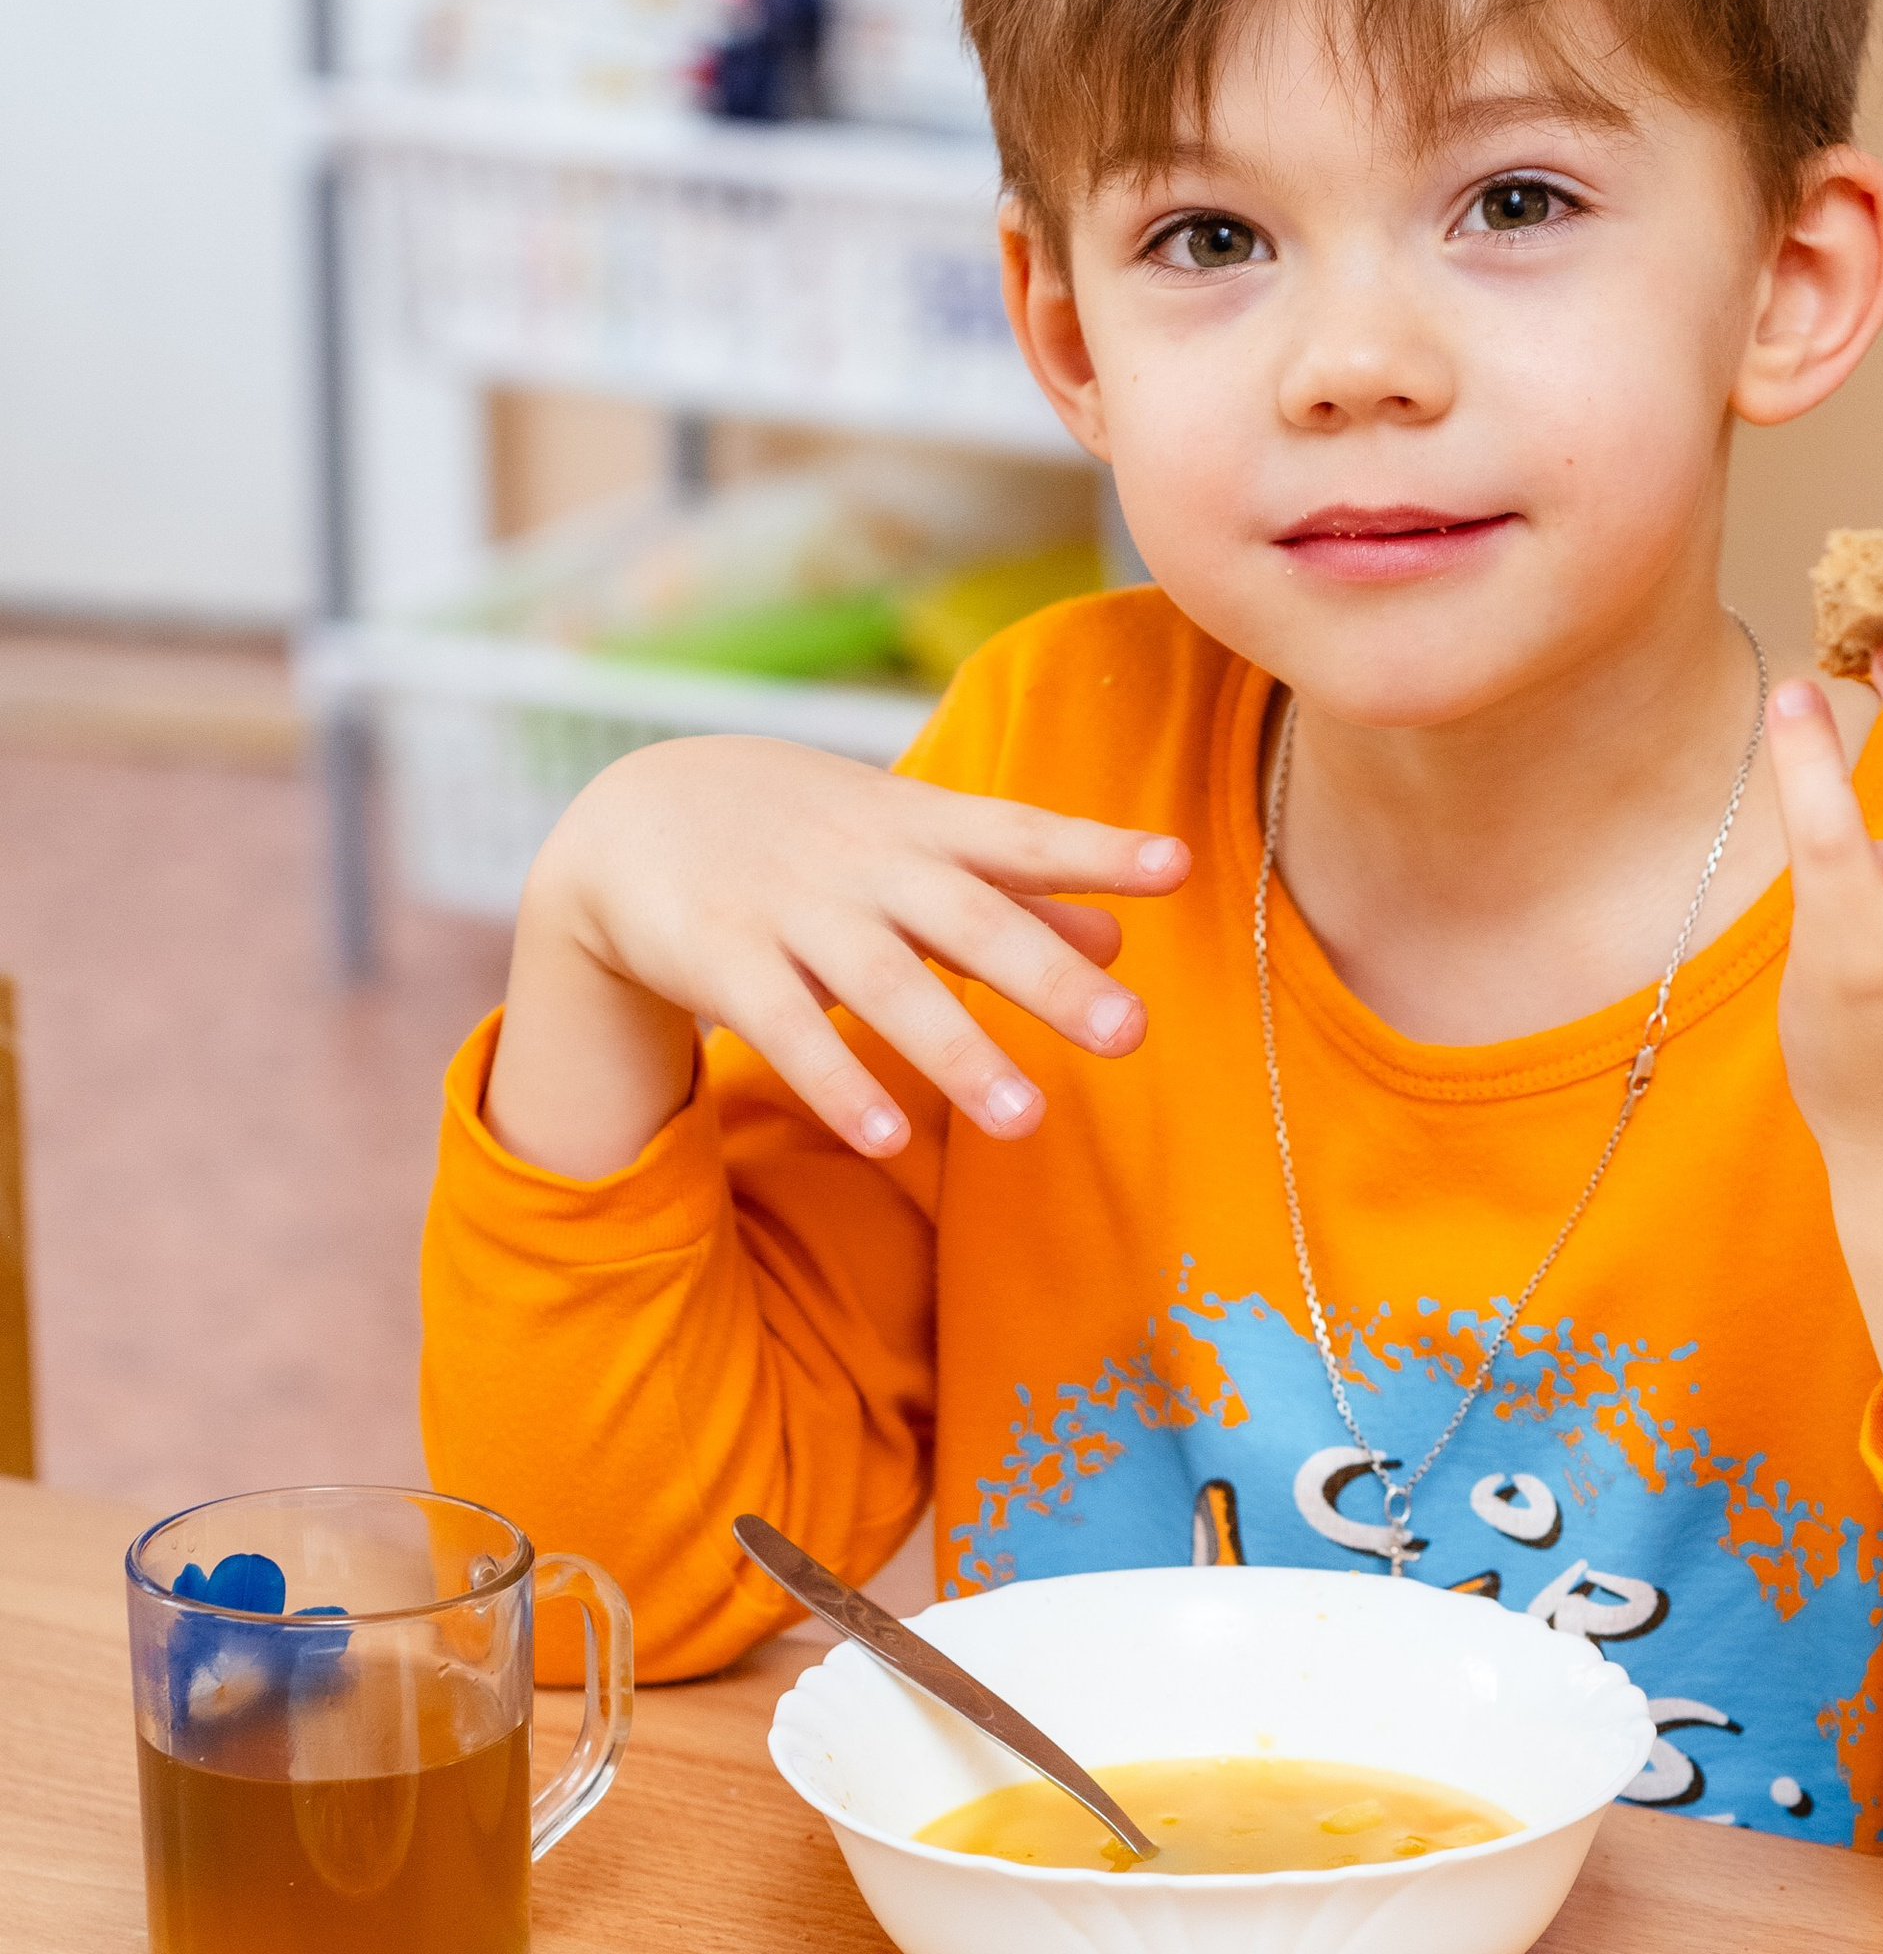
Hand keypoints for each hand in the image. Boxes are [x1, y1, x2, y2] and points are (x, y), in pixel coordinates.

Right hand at [484, 737, 1190, 1182]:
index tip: (1178, 864)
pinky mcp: (724, 960)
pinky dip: (838, 1080)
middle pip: (970, 920)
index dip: (1099, 848)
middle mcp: (869, 867)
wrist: (633, 814)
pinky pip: (788, 1028)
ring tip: (1026, 1120)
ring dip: (956, 1050)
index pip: (1022, 834)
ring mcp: (795, 912)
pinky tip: (890, 1138)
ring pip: (886, 985)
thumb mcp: (908, 843)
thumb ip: (1014, 890)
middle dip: (1048, 975)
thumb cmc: (806, 835)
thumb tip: (1122, 936)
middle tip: (1130, 1032)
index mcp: (922, 830)